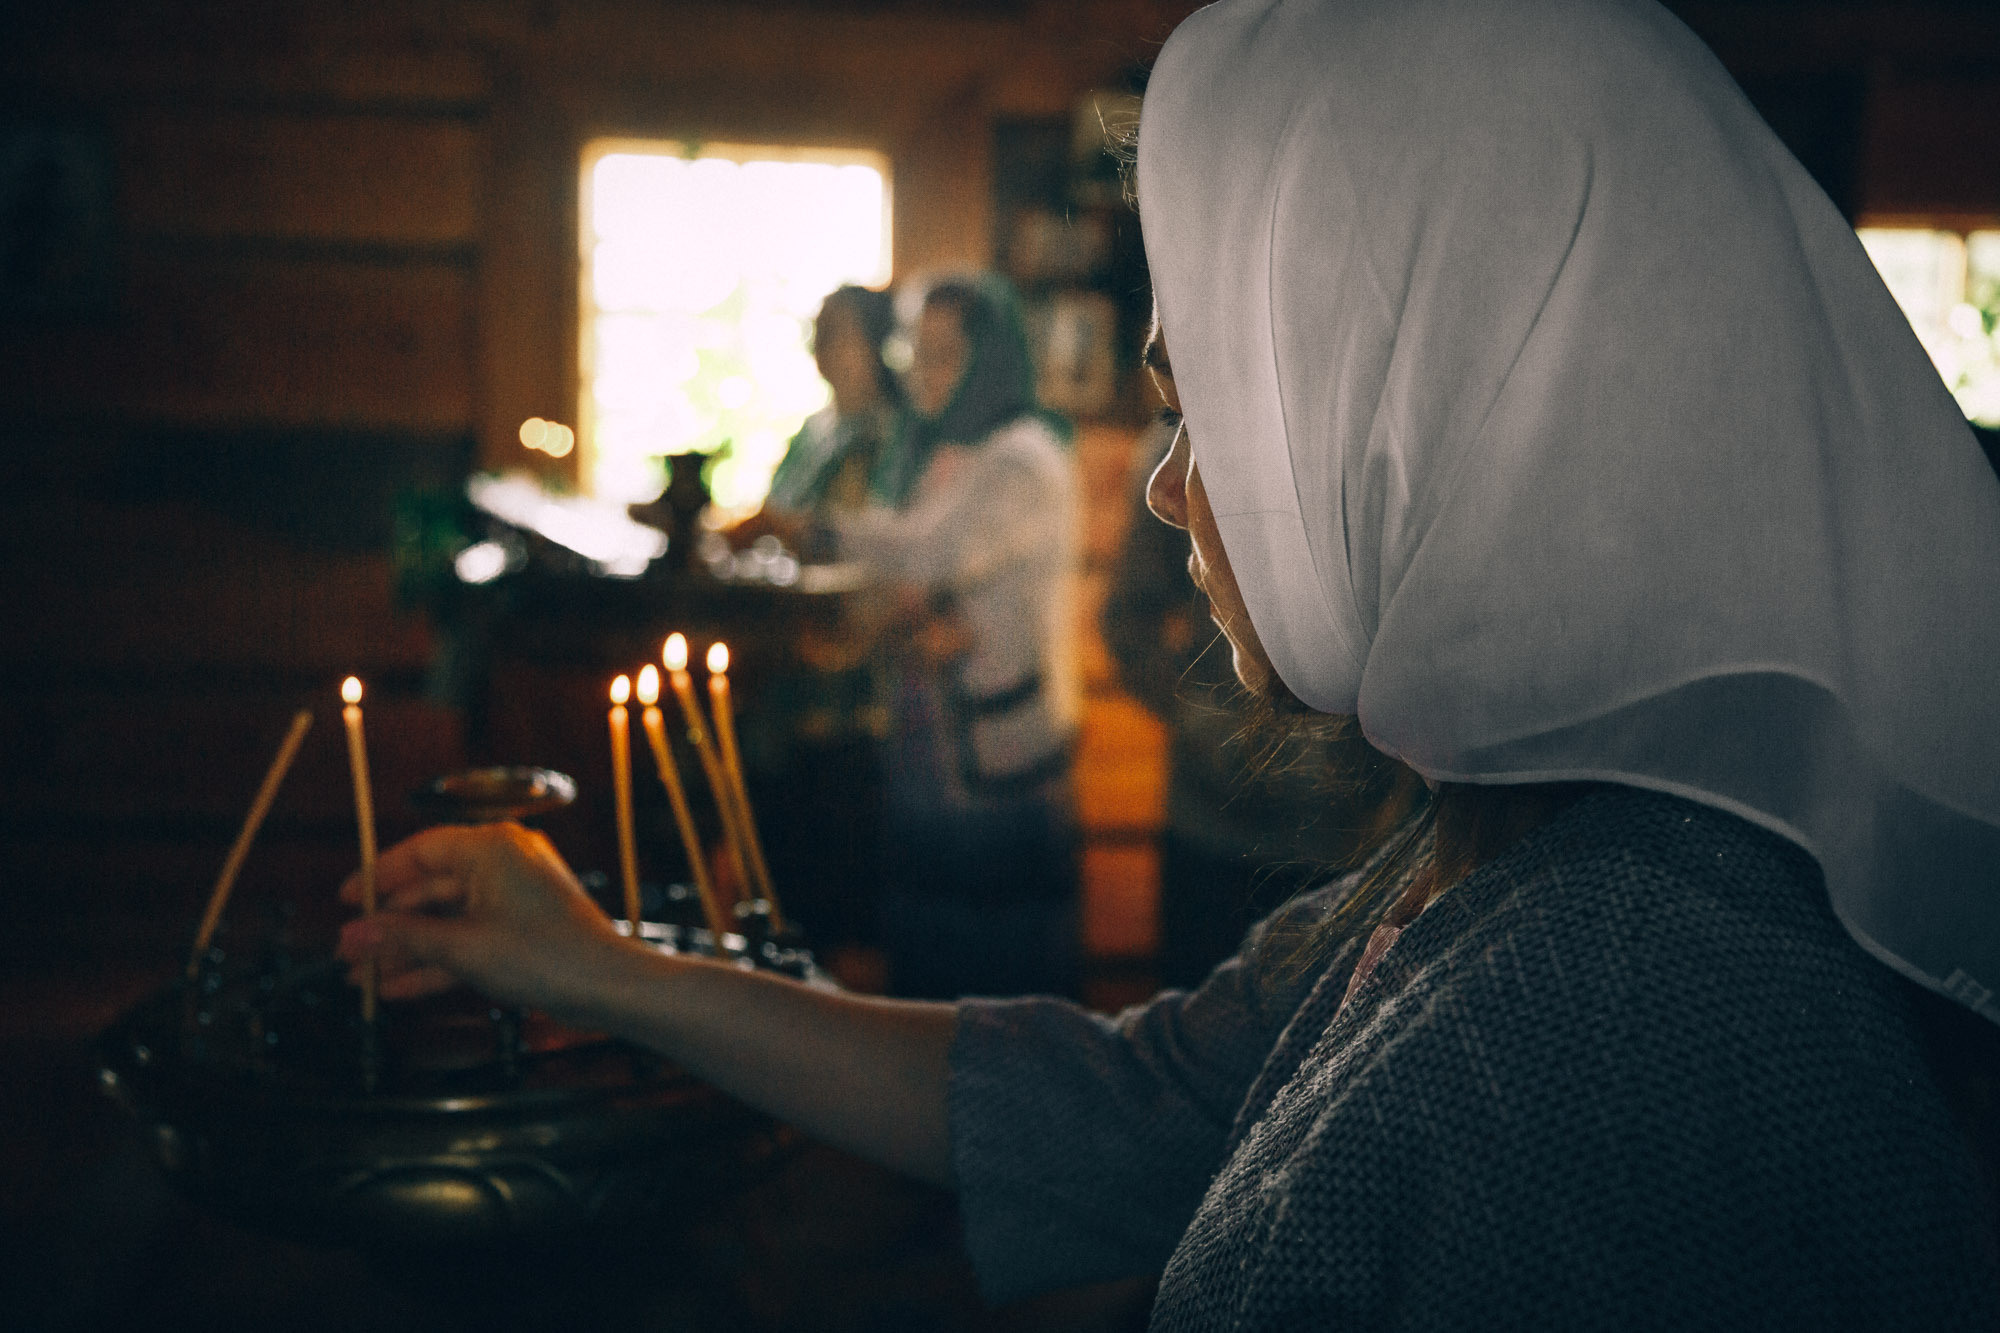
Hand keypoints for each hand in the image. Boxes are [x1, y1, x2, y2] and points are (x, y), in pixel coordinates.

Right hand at [336, 822, 635, 1017]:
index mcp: (491, 848)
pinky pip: (466, 940)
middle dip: (387, 926)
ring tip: (362, 979)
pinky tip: (397, 988)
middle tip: (347, 952)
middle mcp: (503, 864)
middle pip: (429, 889)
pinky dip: (434, 963)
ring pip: (445, 920)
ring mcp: (513, 899)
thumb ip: (403, 938)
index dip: (379, 876)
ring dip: (405, 951)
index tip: (347, 900)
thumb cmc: (548, 955)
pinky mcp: (520, 931)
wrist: (607, 986)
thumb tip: (354, 934)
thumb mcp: (463, 946)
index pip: (420, 850)